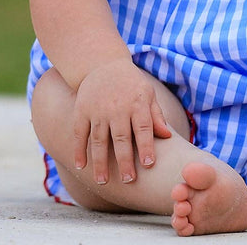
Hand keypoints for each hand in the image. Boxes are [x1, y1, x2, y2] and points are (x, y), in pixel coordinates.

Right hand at [72, 58, 171, 184]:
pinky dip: (79, 150)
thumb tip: (168, 136)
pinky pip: (80, 134)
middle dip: (125, 161)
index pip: (144, 128)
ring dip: (100, 162)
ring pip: (99, 140)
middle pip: (121, 138)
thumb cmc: (131, 84)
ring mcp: (98, 109)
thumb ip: (156, 115)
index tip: (149, 164)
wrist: (103, 64)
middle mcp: (117, 107)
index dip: (147, 146)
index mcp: (137, 103)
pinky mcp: (81, 111)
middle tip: (129, 180)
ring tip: (103, 181)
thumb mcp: (147, 94)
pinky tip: (81, 167)